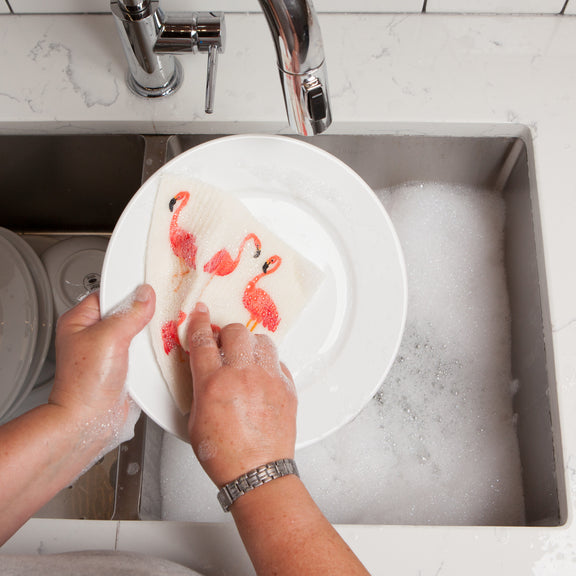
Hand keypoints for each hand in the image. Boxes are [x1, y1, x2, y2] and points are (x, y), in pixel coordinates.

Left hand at [50, 284, 154, 446]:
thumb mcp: (109, 338)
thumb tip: (145, 295)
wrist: (89, 422)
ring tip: (164, 330)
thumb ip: (129, 313)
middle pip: (126, 312)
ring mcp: (109, 352)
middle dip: (145, 313)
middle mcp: (94, 335)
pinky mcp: (124, 368)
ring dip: (151, 334)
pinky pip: (143, 352)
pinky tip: (163, 350)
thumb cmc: (84, 385)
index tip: (150, 288)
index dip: (130, 290)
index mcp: (80, 321)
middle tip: (161, 311)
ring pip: (137, 332)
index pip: (109, 293)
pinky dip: (154, 351)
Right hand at [186, 302, 296, 486]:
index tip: (202, 313)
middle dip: (228, 333)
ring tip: (247, 358)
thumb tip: (205, 372)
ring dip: (251, 345)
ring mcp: (267, 380)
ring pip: (262, 341)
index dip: (200, 321)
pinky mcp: (286, 387)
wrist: (258, 473)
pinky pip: (278, 362)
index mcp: (213, 384)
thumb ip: (199, 388)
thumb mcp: (195, 421)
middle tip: (225, 344)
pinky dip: (269, 364)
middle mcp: (242, 376)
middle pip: (236, 332)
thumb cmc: (225, 454)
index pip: (203, 339)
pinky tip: (262, 377)